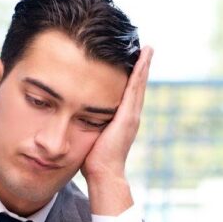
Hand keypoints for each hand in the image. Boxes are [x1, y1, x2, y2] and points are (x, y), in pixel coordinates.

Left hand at [81, 46, 152, 215]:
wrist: (103, 174)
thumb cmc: (93, 159)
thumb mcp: (90, 134)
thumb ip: (88, 122)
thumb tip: (75, 115)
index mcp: (122, 118)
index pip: (127, 92)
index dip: (132, 76)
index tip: (134, 60)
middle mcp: (131, 115)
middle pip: (137, 85)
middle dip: (141, 66)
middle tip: (146, 48)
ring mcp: (131, 115)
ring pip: (138, 84)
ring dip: (143, 65)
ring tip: (147, 48)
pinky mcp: (128, 116)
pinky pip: (134, 89)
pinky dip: (139, 74)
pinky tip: (142, 59)